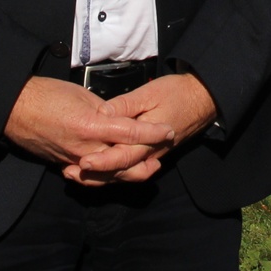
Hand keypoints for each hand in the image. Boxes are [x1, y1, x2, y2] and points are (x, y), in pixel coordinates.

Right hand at [2, 76, 172, 184]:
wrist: (15, 109)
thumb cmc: (46, 95)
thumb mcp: (81, 95)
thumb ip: (104, 110)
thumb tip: (121, 116)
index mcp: (91, 125)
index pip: (130, 132)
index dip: (152, 132)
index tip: (168, 130)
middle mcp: (85, 147)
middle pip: (123, 161)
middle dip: (146, 160)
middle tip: (163, 153)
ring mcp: (74, 159)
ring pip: (109, 174)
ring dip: (130, 173)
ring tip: (147, 168)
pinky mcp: (65, 164)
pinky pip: (91, 176)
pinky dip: (107, 176)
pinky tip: (117, 173)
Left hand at [78, 74, 218, 184]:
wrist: (202, 100)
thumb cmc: (176, 93)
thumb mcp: (150, 93)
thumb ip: (125, 105)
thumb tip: (102, 113)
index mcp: (149, 140)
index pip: (122, 156)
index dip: (102, 161)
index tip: (82, 161)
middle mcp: (149, 154)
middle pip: (119, 172)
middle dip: (94, 175)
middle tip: (68, 172)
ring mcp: (149, 157)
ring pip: (122, 174)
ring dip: (99, 176)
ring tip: (74, 172)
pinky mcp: (148, 154)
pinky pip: (128, 168)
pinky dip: (110, 171)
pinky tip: (93, 167)